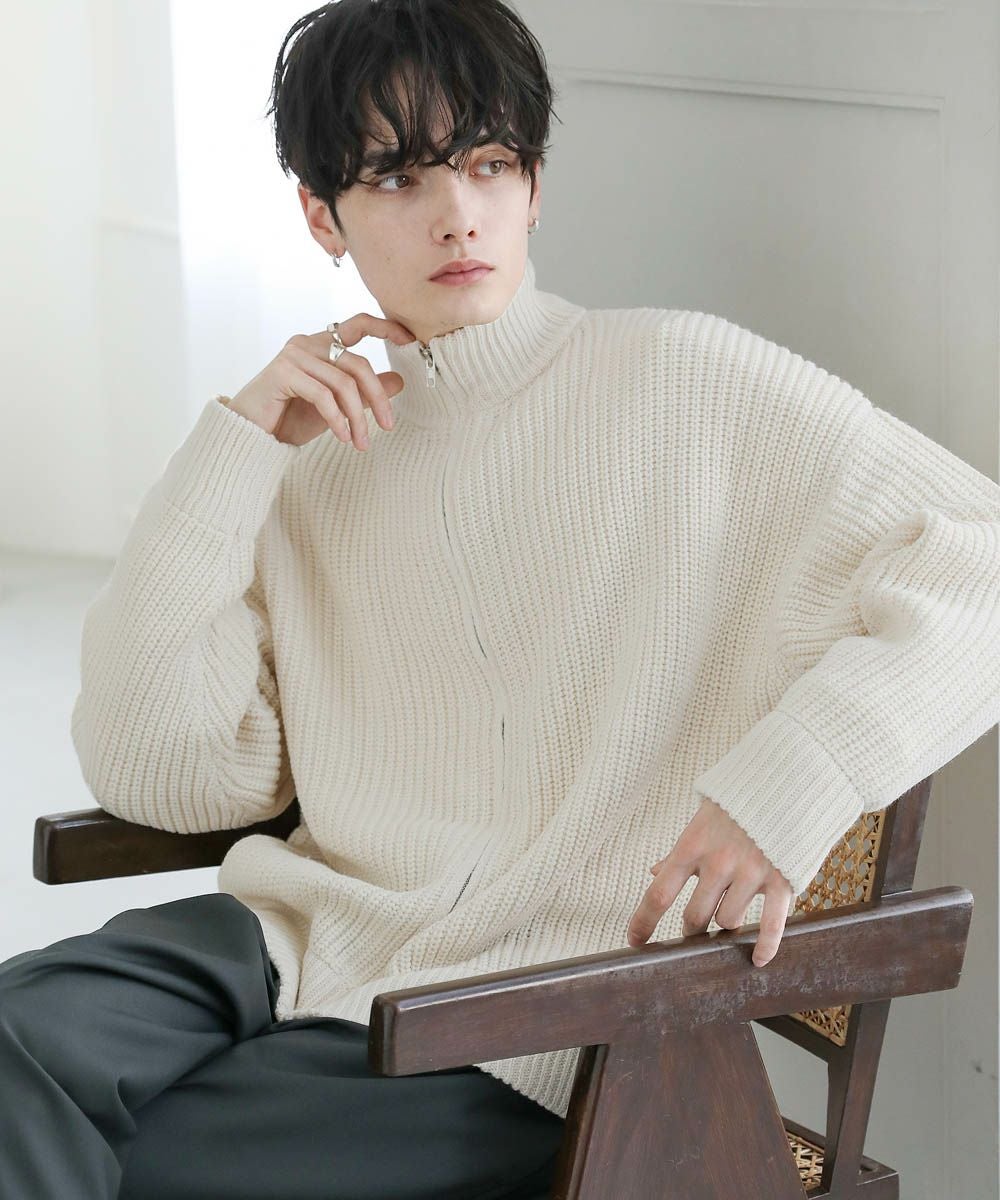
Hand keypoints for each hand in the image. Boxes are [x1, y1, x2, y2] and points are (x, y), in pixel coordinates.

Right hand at [228, 313, 417, 447]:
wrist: (252, 436)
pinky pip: (323, 396)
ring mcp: (293, 356)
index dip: (385, 327)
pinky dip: (338, 420)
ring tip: (361, 443)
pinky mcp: (282, 373)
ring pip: (343, 383)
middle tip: (388, 426)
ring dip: (358, 418)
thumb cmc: (290, 419)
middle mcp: (306, 343)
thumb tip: (399, 381)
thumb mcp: (336, 407)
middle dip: (378, 397)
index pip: (357, 326)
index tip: (409, 339)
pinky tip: (343, 437)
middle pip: (358, 363)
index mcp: (319, 345)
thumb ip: (362, 392)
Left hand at [626, 796, 793, 966]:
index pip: (659, 893)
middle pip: (695, 917)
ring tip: (731, 915)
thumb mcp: (701, 822)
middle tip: (694, 931)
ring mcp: (750, 871)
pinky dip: (764, 946)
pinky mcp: (781, 878)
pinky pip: (771, 924)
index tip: (635, 942)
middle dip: (692, 929)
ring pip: (728, 921)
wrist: (785, 779)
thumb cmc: (737, 803)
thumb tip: (654, 873)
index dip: (644, 921)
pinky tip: (757, 960)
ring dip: (727, 925)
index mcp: (691, 846)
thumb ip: (679, 853)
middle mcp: (718, 862)